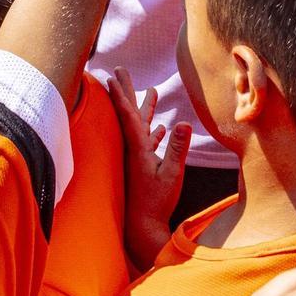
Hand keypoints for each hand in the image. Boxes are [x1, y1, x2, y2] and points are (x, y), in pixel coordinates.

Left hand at [106, 68, 190, 269]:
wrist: (143, 226)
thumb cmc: (156, 202)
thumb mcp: (172, 174)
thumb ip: (178, 148)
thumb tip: (184, 122)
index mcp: (138, 148)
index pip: (128, 116)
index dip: (121, 95)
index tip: (111, 78)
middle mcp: (135, 149)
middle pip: (129, 113)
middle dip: (126, 90)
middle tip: (119, 69)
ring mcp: (138, 157)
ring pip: (140, 126)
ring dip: (144, 107)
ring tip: (149, 90)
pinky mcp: (144, 166)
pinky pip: (148, 142)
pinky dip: (153, 131)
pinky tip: (160, 127)